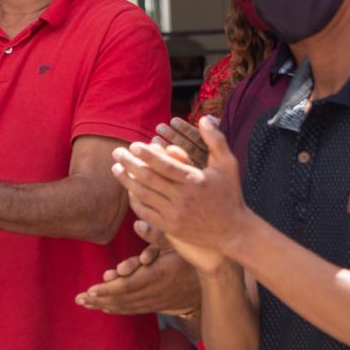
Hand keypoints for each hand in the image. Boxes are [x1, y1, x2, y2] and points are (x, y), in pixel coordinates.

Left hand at [75, 245, 200, 315]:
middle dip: (99, 299)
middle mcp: (154, 291)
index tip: (90, 290)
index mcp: (156, 275)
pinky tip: (105, 308)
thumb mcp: (177, 241)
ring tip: (85, 303)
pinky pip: (134, 310)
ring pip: (126, 306)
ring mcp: (155, 301)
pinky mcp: (157, 305)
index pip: (126, 286)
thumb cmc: (193, 256)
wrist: (211, 281)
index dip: (107, 290)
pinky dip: (117, 309)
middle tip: (79, 299)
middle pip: (122, 299)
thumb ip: (156, 234)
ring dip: (104, 305)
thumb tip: (136, 224)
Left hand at [111, 116, 244, 272]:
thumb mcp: (228, 164)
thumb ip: (215, 140)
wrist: (233, 232)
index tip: (134, 145)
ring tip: (115, 168)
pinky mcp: (171, 228)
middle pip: (149, 179)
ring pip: (144, 196)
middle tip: (116, 152)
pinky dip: (135, 201)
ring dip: (127, 181)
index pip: (165, 165)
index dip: (147, 155)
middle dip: (129, 164)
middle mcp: (182, 198)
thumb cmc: (230, 194)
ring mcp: (175, 215)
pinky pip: (147, 213)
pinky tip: (128, 190)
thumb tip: (204, 118)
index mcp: (195, 181)